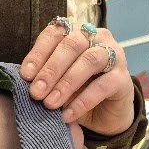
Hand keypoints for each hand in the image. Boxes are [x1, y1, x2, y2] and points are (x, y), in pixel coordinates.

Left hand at [20, 24, 134, 136]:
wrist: (105, 114)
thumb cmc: (76, 92)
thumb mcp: (56, 83)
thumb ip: (44, 77)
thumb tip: (25, 83)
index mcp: (77, 34)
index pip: (56, 33)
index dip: (39, 53)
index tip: (25, 75)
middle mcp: (97, 39)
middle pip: (73, 44)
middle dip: (51, 69)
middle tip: (35, 93)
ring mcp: (114, 56)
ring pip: (89, 61)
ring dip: (66, 83)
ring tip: (49, 104)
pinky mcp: (123, 79)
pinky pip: (103, 86)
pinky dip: (82, 101)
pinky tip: (67, 115)